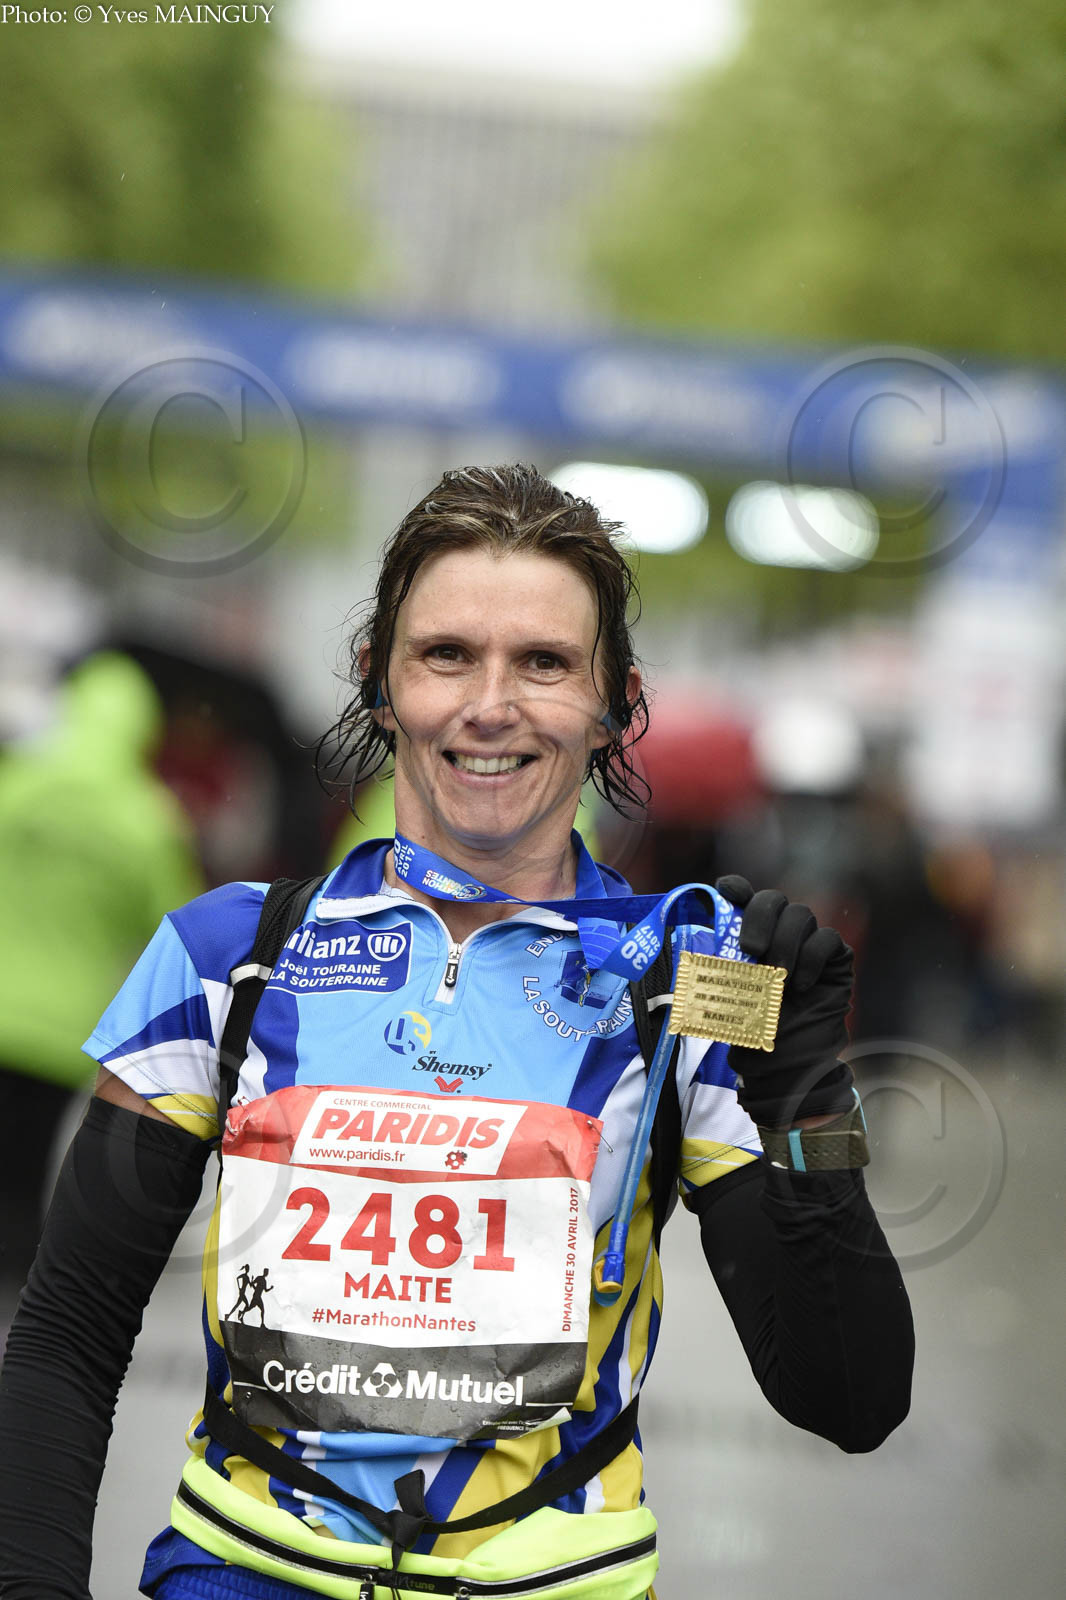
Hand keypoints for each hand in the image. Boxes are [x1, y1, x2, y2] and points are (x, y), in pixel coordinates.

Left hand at [714, 875, 855, 1127]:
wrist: (788, 1064)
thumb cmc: (755, 1031)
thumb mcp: (728, 1000)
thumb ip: (723, 972)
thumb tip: (702, 956)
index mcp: (751, 935)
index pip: (744, 897)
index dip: (736, 888)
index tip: (725, 890)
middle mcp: (780, 932)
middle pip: (774, 899)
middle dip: (760, 917)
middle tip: (751, 947)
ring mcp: (810, 942)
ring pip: (801, 915)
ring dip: (785, 943)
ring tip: (778, 977)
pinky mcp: (836, 957)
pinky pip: (826, 939)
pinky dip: (811, 958)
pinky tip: (801, 985)